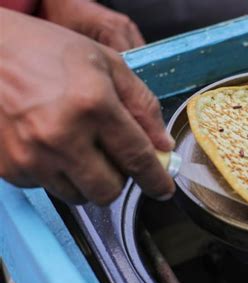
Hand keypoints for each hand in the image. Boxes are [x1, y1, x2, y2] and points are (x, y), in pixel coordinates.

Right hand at [0, 9, 173, 204]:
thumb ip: (142, 104)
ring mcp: (31, 156)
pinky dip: (58, 174)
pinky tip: (52, 145)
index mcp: (93, 105)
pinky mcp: (9, 168)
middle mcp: (61, 136)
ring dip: (88, 179)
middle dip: (119, 179)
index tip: (163, 189)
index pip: (137, 157)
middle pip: (108, 190)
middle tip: (113, 156)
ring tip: (79, 146)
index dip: (156, 179)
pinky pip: (48, 188)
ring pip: (78, 196)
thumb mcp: (107, 64)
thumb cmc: (48, 51)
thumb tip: (162, 145)